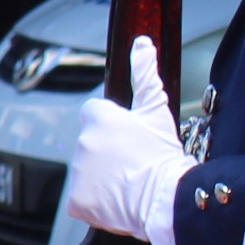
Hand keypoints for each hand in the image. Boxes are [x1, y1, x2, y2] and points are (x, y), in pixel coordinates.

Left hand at [60, 36, 188, 244]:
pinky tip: (116, 199)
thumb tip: (142, 43)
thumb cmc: (165, 154)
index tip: (129, 138)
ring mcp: (78, 173)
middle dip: (107, 151)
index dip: (112, 125)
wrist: (168, 199)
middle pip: (91, 144)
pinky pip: (81, 198)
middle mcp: (82, 142)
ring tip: (130, 182)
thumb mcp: (157, 111)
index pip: (94, 114)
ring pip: (87, 171)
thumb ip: (144, 75)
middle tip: (134, 162)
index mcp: (97, 118)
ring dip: (102, 176)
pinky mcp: (76, 200)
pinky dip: (95, 201)